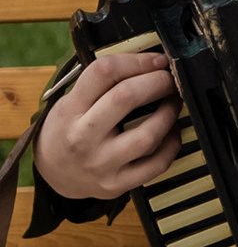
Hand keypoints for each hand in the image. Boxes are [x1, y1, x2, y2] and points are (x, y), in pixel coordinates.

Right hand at [32, 48, 178, 201]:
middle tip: (169, 79)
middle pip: (127, 97)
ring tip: (174, 103)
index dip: (137, 60)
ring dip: (169, 113)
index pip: (104, 72)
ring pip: (148, 135)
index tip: (157, 61)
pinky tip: (172, 131)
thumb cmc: (70, 129)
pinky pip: (157, 164)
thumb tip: (151, 61)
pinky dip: (172, 144)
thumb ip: (101, 83)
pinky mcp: (117, 185)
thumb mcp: (71, 102)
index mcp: (70, 109)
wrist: (55, 174)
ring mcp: (100, 164)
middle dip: (157, 82)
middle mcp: (82, 137)